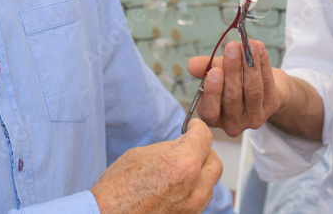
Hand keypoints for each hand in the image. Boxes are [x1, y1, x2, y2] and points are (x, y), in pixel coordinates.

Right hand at [91, 119, 222, 213]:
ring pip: (210, 183)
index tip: (193, 127)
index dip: (197, 127)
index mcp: (182, 165)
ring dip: (201, 172)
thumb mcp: (141, 155)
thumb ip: (169, 148)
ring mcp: (193, 207)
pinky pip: (201, 199)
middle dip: (204, 151)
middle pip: (214, 161)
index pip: (204, 137)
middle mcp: (194, 188)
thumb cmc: (118, 189)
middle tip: (190, 146)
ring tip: (182, 167)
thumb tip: (183, 144)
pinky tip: (179, 185)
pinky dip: (195, 189)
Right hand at [187, 39, 289, 136]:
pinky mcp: (272, 106)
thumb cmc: (234, 79)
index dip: (212, 92)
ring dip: (250, 66)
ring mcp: (255, 116)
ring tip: (247, 45)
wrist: (263, 84)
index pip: (210, 111)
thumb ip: (204, 68)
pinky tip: (259, 47)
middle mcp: (234, 122)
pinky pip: (267, 82)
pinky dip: (263, 62)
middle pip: (233, 98)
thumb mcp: (216, 72)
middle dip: (232, 70)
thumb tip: (192, 64)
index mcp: (215, 117)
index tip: (215, 71)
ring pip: (252, 91)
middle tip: (232, 48)